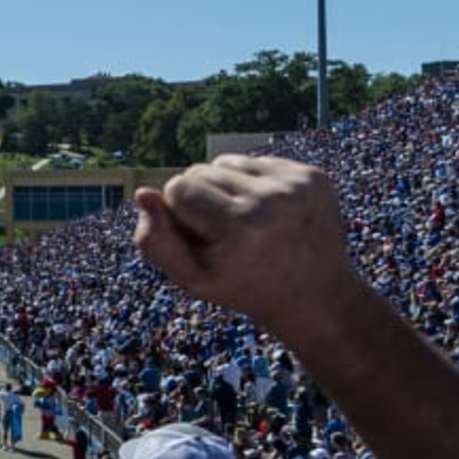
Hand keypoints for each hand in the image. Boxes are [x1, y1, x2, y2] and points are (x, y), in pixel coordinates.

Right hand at [135, 158, 363, 333]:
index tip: (200, 240)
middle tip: (225, 236)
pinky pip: (258, 161)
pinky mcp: (314, 176)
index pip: (178, 187)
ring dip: (225, 187)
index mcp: (240, 226)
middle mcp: (271, 199)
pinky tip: (266, 213)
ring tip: (243, 223)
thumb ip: (157, 243)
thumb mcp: (194, 279)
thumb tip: (143, 194)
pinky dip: (253, 184)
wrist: (316, 296)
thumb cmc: (245, 288)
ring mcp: (297, 184)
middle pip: (201, 170)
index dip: (180, 214)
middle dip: (201, 199)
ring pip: (227, 162)